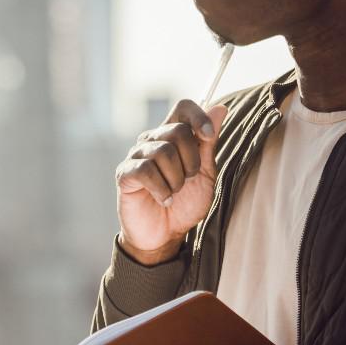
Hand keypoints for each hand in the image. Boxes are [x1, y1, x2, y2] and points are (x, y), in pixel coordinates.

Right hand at [116, 100, 228, 263]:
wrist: (165, 236)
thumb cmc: (185, 204)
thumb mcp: (205, 174)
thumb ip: (209, 143)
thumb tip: (220, 108)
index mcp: (173, 136)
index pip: (183, 108)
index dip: (198, 117)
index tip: (209, 136)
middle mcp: (152, 140)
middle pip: (178, 131)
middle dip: (191, 161)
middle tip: (188, 180)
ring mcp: (136, 155)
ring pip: (164, 152)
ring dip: (177, 180)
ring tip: (174, 192)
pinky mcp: (125, 173)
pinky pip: (146, 170)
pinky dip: (162, 190)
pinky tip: (163, 199)